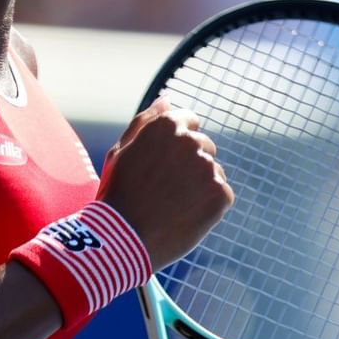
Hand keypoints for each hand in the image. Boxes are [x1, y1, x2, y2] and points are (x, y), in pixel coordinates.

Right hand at [98, 97, 232, 268]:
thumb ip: (146, 122)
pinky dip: (207, 206)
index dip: (173, 145)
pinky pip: (221, 195)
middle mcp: (192, 142)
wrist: (122, 239)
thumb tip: (167, 99)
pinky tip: (184, 216)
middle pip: (204, 146)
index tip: (161, 165)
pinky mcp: (221, 195)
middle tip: (163, 189)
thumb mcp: (121, 151)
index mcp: (167, 125)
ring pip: (212, 172)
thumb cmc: (118, 193)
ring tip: (171, 205)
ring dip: (199, 185)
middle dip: (189, 164)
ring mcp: (209, 168)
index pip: (189, 121)